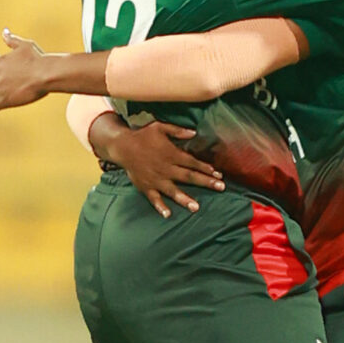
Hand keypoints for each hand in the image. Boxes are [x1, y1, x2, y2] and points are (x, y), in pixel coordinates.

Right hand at [101, 117, 224, 217]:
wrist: (122, 146)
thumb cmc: (142, 135)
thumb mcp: (160, 127)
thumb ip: (178, 131)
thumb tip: (194, 133)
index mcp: (171, 154)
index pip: (192, 163)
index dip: (206, 168)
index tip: (219, 174)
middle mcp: (166, 168)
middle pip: (189, 177)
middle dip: (206, 182)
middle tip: (221, 188)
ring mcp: (156, 179)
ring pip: (173, 190)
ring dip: (184, 199)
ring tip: (196, 207)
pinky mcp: (146, 186)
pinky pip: (154, 198)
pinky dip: (160, 206)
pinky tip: (168, 214)